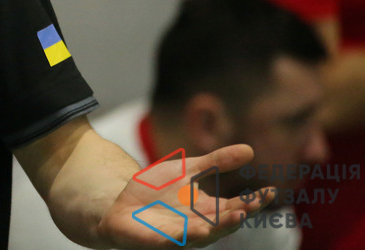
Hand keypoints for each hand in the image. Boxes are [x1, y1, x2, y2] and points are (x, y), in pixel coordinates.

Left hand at [97, 144, 272, 247]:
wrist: (121, 204)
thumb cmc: (157, 191)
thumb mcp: (187, 170)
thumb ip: (216, 162)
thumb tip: (250, 150)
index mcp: (207, 210)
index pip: (235, 206)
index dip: (253, 201)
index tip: (270, 190)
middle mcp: (198, 225)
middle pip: (223, 222)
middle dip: (238, 215)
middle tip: (251, 205)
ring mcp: (178, 235)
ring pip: (202, 235)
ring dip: (217, 227)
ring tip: (234, 217)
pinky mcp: (156, 240)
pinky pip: (172, 240)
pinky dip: (185, 236)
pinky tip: (198, 230)